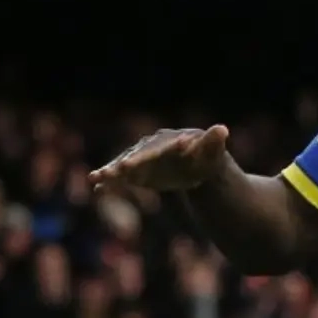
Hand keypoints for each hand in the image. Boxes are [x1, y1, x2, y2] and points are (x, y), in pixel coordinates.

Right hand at [89, 126, 229, 191]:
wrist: (198, 166)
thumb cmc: (207, 157)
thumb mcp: (212, 150)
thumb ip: (214, 141)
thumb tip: (222, 130)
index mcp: (169, 140)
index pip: (156, 147)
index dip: (147, 155)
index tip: (135, 162)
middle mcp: (151, 147)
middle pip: (137, 155)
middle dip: (126, 162)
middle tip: (115, 170)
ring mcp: (142, 158)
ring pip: (124, 164)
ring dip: (111, 171)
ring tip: (95, 177)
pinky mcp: (137, 171)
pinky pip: (121, 176)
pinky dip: (110, 181)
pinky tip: (97, 187)